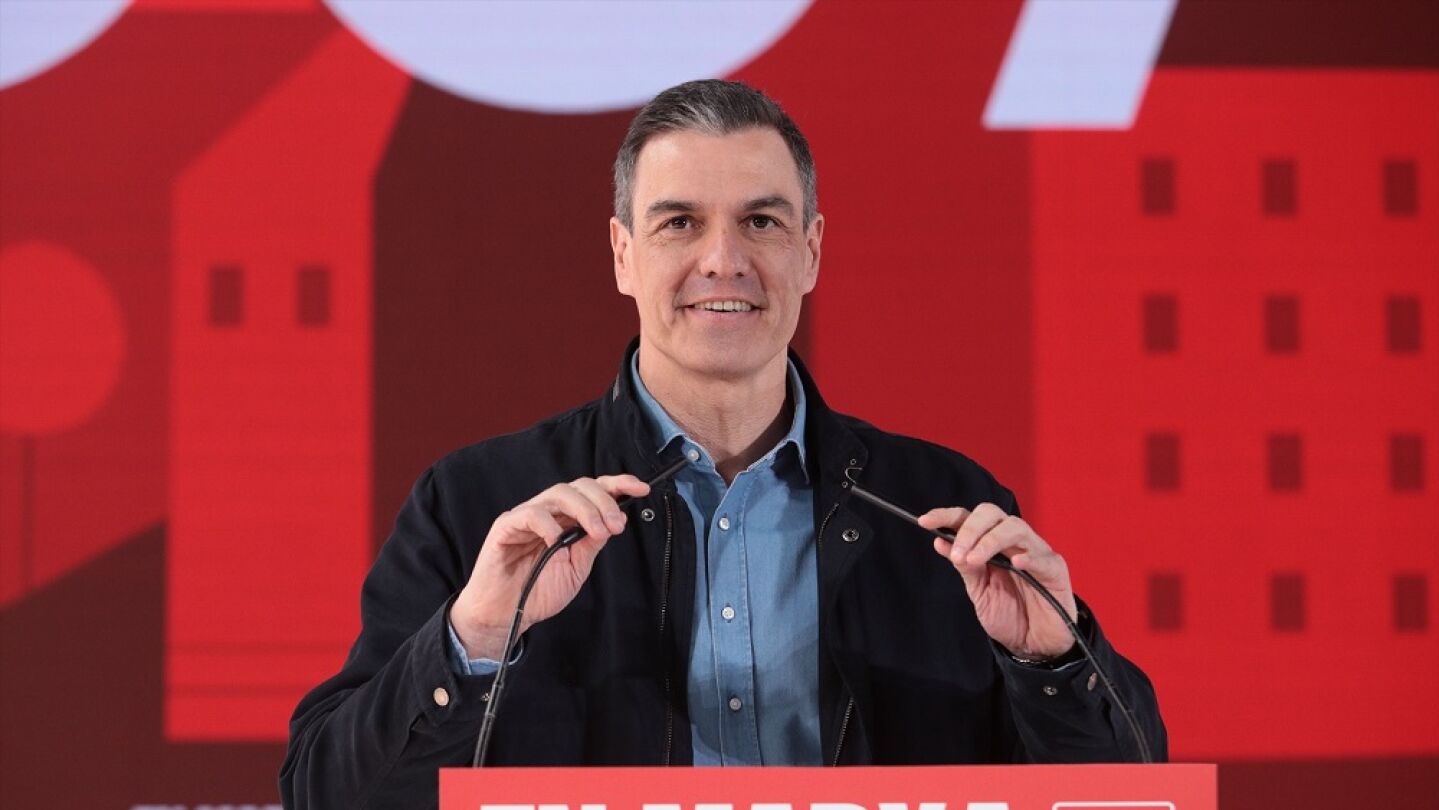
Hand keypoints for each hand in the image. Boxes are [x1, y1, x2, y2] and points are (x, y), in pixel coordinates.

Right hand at [449, 475, 649, 659]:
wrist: (506, 615)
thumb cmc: (537, 591)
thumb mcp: (577, 567)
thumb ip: (592, 543)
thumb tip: (616, 520)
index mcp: (566, 518)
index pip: (593, 491)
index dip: (618, 484)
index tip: (641, 489)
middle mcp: (548, 512)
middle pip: (580, 486)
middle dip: (604, 501)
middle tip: (616, 526)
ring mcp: (526, 516)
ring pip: (558, 493)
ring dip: (585, 509)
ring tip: (597, 531)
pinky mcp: (506, 526)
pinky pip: (529, 514)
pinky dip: (548, 524)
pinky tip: (557, 542)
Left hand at [919, 503, 1077, 659]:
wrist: (1034, 646)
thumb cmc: (1010, 615)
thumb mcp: (979, 592)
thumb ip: (965, 567)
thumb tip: (940, 541)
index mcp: (991, 545)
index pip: (969, 518)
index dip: (947, 515)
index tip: (925, 521)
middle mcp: (1013, 543)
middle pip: (992, 514)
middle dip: (970, 529)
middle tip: (958, 553)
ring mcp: (1035, 553)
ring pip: (1015, 528)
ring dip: (990, 540)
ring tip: (975, 560)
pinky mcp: (1055, 570)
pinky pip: (1042, 557)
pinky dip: (1028, 556)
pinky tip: (1016, 564)